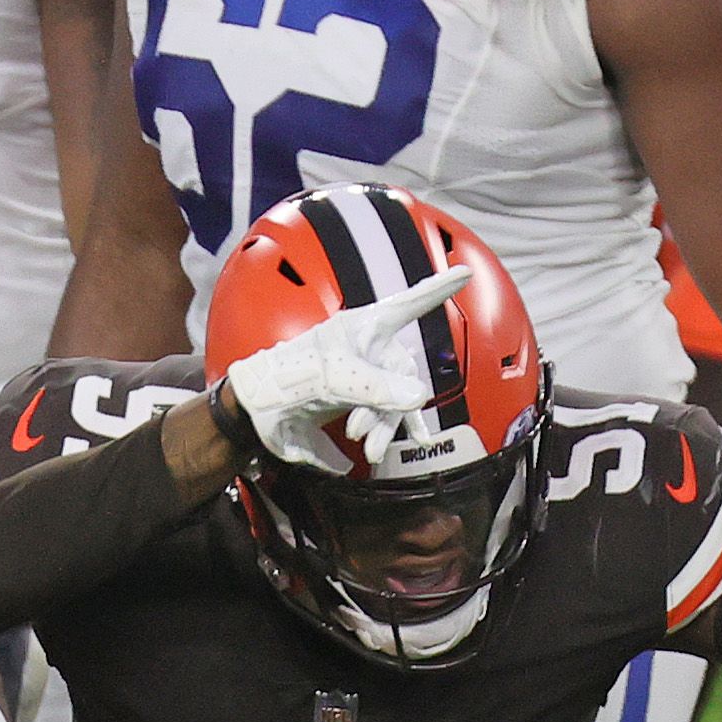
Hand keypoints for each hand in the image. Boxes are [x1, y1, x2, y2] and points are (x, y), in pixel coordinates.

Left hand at [219, 263, 471, 472]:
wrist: (256, 413)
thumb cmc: (290, 378)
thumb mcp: (335, 379)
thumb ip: (378, 389)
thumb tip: (418, 399)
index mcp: (364, 327)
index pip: (408, 304)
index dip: (436, 289)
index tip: (465, 271)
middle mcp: (368, 348)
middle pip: (405, 373)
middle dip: (393, 403)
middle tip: (364, 427)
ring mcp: (361, 376)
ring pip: (395, 400)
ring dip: (386, 425)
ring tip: (367, 446)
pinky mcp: (353, 402)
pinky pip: (382, 417)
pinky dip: (382, 434)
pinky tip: (376, 449)